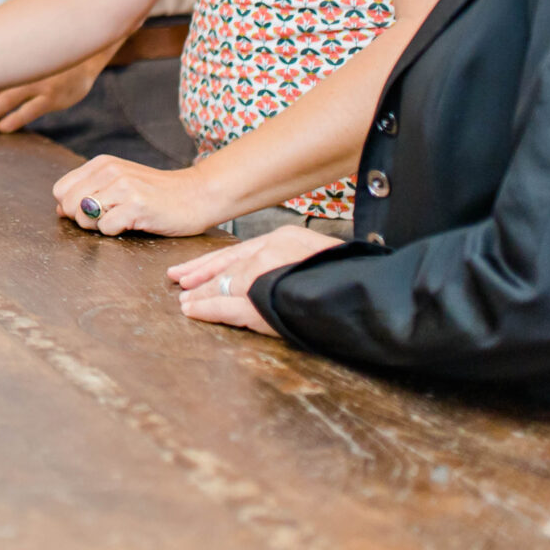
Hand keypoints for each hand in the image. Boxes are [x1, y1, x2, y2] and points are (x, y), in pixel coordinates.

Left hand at [0, 54, 104, 133]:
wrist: (85, 48)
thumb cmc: (46, 54)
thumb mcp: (24, 55)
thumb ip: (0, 67)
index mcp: (8, 59)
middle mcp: (20, 69)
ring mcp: (38, 81)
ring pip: (8, 98)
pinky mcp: (55, 94)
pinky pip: (34, 107)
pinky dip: (18, 117)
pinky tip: (3, 128)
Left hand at [53, 154, 225, 237]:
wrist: (197, 195)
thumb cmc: (158, 194)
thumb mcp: (120, 183)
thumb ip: (90, 192)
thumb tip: (60, 209)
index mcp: (101, 164)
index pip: (60, 189)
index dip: (70, 206)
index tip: (92, 211)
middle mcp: (109, 171)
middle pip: (67, 204)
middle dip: (81, 219)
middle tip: (107, 218)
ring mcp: (123, 187)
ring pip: (84, 216)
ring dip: (99, 226)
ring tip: (122, 219)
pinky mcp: (136, 205)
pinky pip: (106, 228)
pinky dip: (116, 232)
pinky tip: (134, 223)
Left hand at [169, 226, 343, 335]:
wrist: (370, 296)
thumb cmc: (349, 279)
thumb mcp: (320, 259)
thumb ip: (294, 262)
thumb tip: (278, 275)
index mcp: (286, 238)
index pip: (241, 249)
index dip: (216, 260)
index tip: (196, 266)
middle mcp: (272, 250)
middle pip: (228, 263)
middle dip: (202, 272)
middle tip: (179, 278)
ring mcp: (266, 274)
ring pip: (224, 284)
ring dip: (202, 293)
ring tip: (185, 300)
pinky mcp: (263, 300)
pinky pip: (227, 306)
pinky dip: (207, 309)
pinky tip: (193, 311)